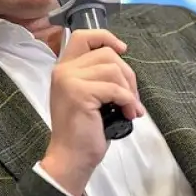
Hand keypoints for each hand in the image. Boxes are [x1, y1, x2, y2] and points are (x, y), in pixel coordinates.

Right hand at [40, 29, 144, 195]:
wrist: (71, 159)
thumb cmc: (83, 132)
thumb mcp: (89, 96)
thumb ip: (97, 76)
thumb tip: (123, 65)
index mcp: (64, 69)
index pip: (83, 36)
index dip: (106, 37)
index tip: (123, 49)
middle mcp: (63, 70)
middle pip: (107, 54)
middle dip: (128, 75)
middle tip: (132, 98)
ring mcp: (69, 80)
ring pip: (114, 70)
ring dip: (130, 90)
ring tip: (130, 109)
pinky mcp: (79, 93)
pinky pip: (115, 89)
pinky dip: (128, 101)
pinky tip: (128, 114)